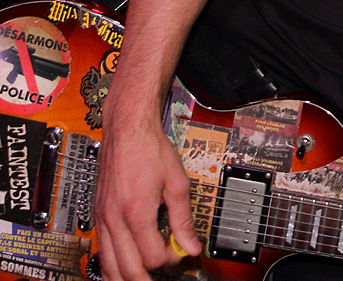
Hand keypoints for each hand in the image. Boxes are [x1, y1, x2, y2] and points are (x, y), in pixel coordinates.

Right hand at [94, 107, 200, 280]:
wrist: (127, 130)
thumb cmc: (150, 149)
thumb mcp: (177, 183)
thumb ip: (184, 218)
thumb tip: (192, 244)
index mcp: (136, 212)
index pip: (153, 256)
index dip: (172, 258)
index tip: (183, 248)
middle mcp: (114, 219)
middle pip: (125, 269)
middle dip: (146, 277)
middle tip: (163, 274)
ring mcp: (102, 218)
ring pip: (107, 264)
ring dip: (125, 275)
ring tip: (143, 278)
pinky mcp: (97, 214)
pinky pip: (101, 248)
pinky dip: (112, 261)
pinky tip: (124, 263)